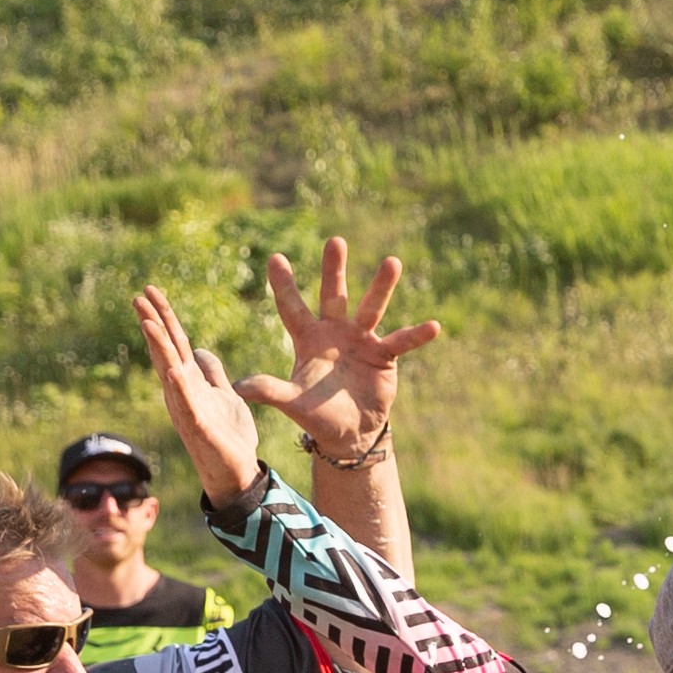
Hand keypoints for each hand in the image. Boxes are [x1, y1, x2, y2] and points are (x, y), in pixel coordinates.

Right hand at [133, 286, 262, 505]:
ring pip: (169, 373)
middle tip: (138, 297)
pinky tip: (172, 371)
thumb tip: (198, 349)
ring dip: (159, 349)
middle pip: (165, 351)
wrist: (237, 471)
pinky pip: (187, 405)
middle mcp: (181, 391)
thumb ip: (211, 373)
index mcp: (189, 381)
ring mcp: (187, 408)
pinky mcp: (198, 428)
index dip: (163, 317)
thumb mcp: (224, 395)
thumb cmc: (229, 434)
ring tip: (149, 324)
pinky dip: (179, 389)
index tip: (150, 290)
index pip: (173, 342)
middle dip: (153, 324)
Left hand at [237, 239, 442, 457]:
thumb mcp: (292, 402)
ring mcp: (361, 341)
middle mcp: (335, 332)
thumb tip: (239, 387)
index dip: (283, 284)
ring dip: (381, 286)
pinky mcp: (384, 356)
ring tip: (392, 262)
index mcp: (308, 338)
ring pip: (371, 308)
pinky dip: (416, 335)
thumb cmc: (316, 414)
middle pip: (334, 295)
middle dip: (334, 269)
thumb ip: (270, 391)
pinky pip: (401, 342)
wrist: (349, 432)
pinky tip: (433, 326)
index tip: (275, 258)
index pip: (292, 307)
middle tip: (336, 241)